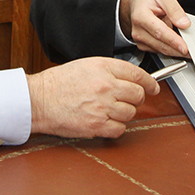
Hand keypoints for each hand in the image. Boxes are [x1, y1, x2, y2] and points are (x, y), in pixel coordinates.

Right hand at [28, 57, 158, 138]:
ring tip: (111, 110)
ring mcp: (103, 107)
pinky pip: (120, 129)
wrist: (40, 99)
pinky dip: (116, 127)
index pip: (137, 74)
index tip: (153, 87)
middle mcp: (106, 86)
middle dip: (137, 99)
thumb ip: (111, 71)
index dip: (149, 82)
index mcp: (104, 68)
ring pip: (130, 113)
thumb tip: (131, 80)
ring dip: (125, 113)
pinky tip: (106, 121)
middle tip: (129, 100)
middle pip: (138, 95)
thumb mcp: (87, 65)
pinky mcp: (97, 125)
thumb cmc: (59, 82)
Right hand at [119, 0, 190, 56]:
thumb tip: (184, 23)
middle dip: (177, 49)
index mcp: (141, 15)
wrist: (137, 0)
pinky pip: (158, 50)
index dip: (173, 41)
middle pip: (160, 44)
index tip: (184, 47)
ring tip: (185, 44)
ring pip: (160, 50)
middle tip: (192, 51)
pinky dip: (169, 48)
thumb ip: (174, 9)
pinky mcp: (142, 44)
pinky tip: (174, 42)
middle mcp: (138, 29)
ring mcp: (139, 38)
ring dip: (174, 49)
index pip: (159, 31)